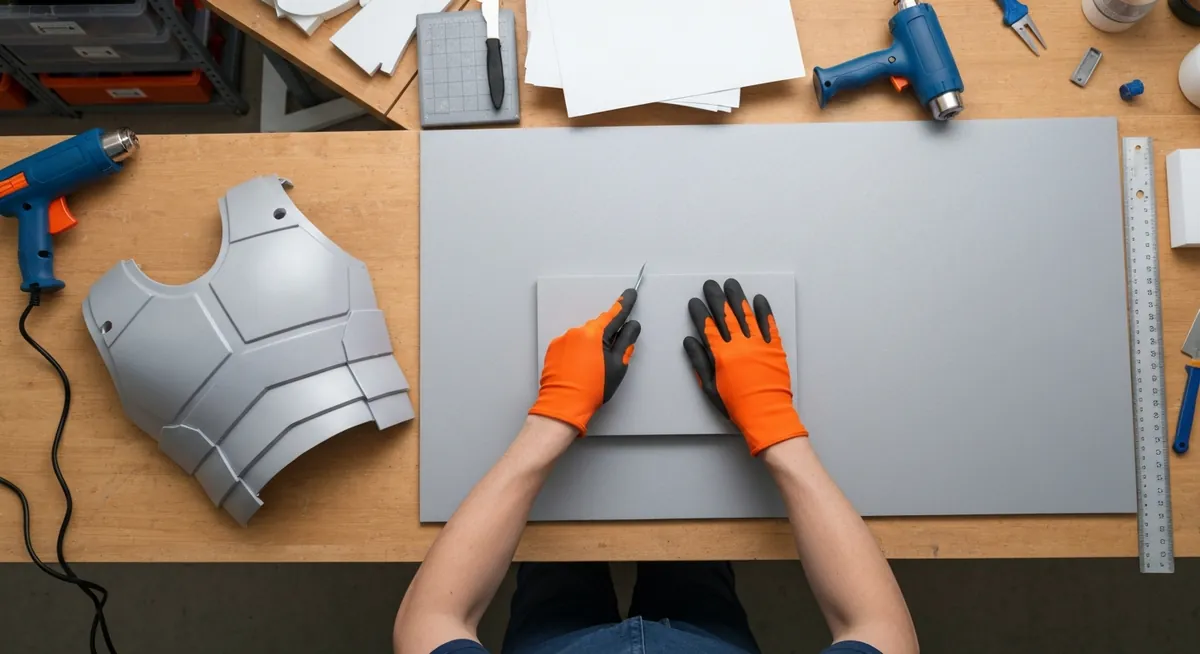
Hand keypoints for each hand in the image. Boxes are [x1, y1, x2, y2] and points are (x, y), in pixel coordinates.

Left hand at [529, 289, 640, 433]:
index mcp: (593, 334)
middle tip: (610, 357)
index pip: (613, 314)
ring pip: (583, 337)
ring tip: (592, 369)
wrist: (563, 405)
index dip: (624, 304)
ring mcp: (562, 340)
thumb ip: (626, 342)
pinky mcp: (553, 350)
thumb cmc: (592, 388)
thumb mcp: (617, 366)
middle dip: (606, 336)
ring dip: (590, 346)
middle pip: (597, 327)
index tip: (630, 293)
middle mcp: (576, 332)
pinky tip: (579, 369)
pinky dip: (577, 352)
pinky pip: (570, 345)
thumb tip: (632, 326)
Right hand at [684, 278, 806, 455]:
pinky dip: (764, 310)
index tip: (695, 302)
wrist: (766, 413)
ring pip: (746, 314)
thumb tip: (690, 341)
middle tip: (710, 284)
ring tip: (731, 284)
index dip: (700, 312)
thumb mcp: (710, 388)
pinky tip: (758, 299)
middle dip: (716, 297)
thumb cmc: (736, 405)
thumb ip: (700, 362)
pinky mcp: (774, 348)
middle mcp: (739, 344)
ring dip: (737, 297)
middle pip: (725, 315)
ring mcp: (758, 344)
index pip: (707, 326)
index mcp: (721, 354)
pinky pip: (769, 324)